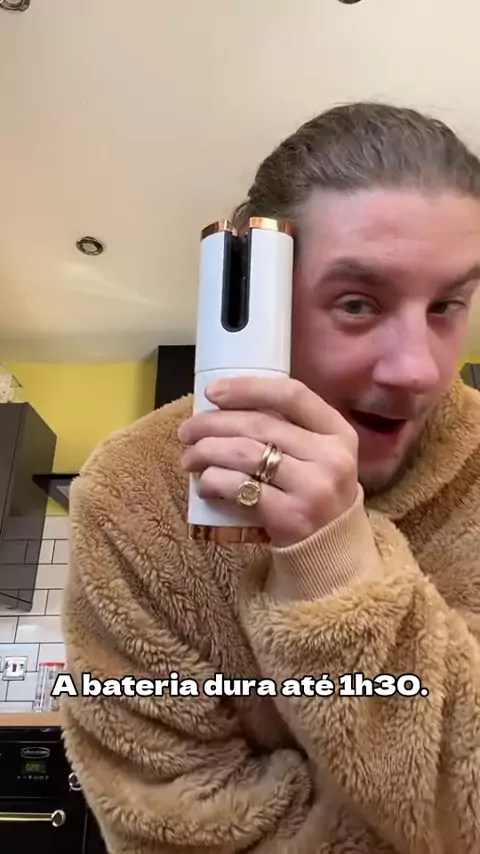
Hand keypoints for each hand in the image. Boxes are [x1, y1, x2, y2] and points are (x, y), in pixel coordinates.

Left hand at [178, 377, 358, 547]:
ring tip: (188, 458)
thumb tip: (225, 406)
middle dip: (212, 424)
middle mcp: (331, 457)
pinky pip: (241, 488)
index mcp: (338, 432)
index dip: (249, 388)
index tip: (212, 392)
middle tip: (186, 432)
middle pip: (259, 425)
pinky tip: (203, 483)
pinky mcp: (291, 517)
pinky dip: (214, 481)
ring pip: (245, 454)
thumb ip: (290, 429)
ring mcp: (313, 488)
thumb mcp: (318, 455)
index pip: (292, 394)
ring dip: (206, 452)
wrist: (330, 551)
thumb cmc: (313, 493)